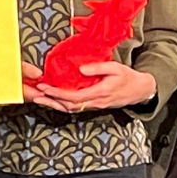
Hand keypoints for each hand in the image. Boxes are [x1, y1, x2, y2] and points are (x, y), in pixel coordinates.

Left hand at [21, 60, 155, 113]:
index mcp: (99, 93)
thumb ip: (98, 68)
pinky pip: (76, 107)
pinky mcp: (94, 105)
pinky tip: (55, 100)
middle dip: (51, 101)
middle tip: (36, 96)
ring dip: (55, 105)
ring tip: (41, 99)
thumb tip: (80, 69)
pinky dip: (63, 105)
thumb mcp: (115, 68)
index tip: (46, 88)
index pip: (74, 97)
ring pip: (71, 109)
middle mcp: (95, 102)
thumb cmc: (128, 78)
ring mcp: (95, 105)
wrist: (140, 91)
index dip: (58, 93)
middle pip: (69, 106)